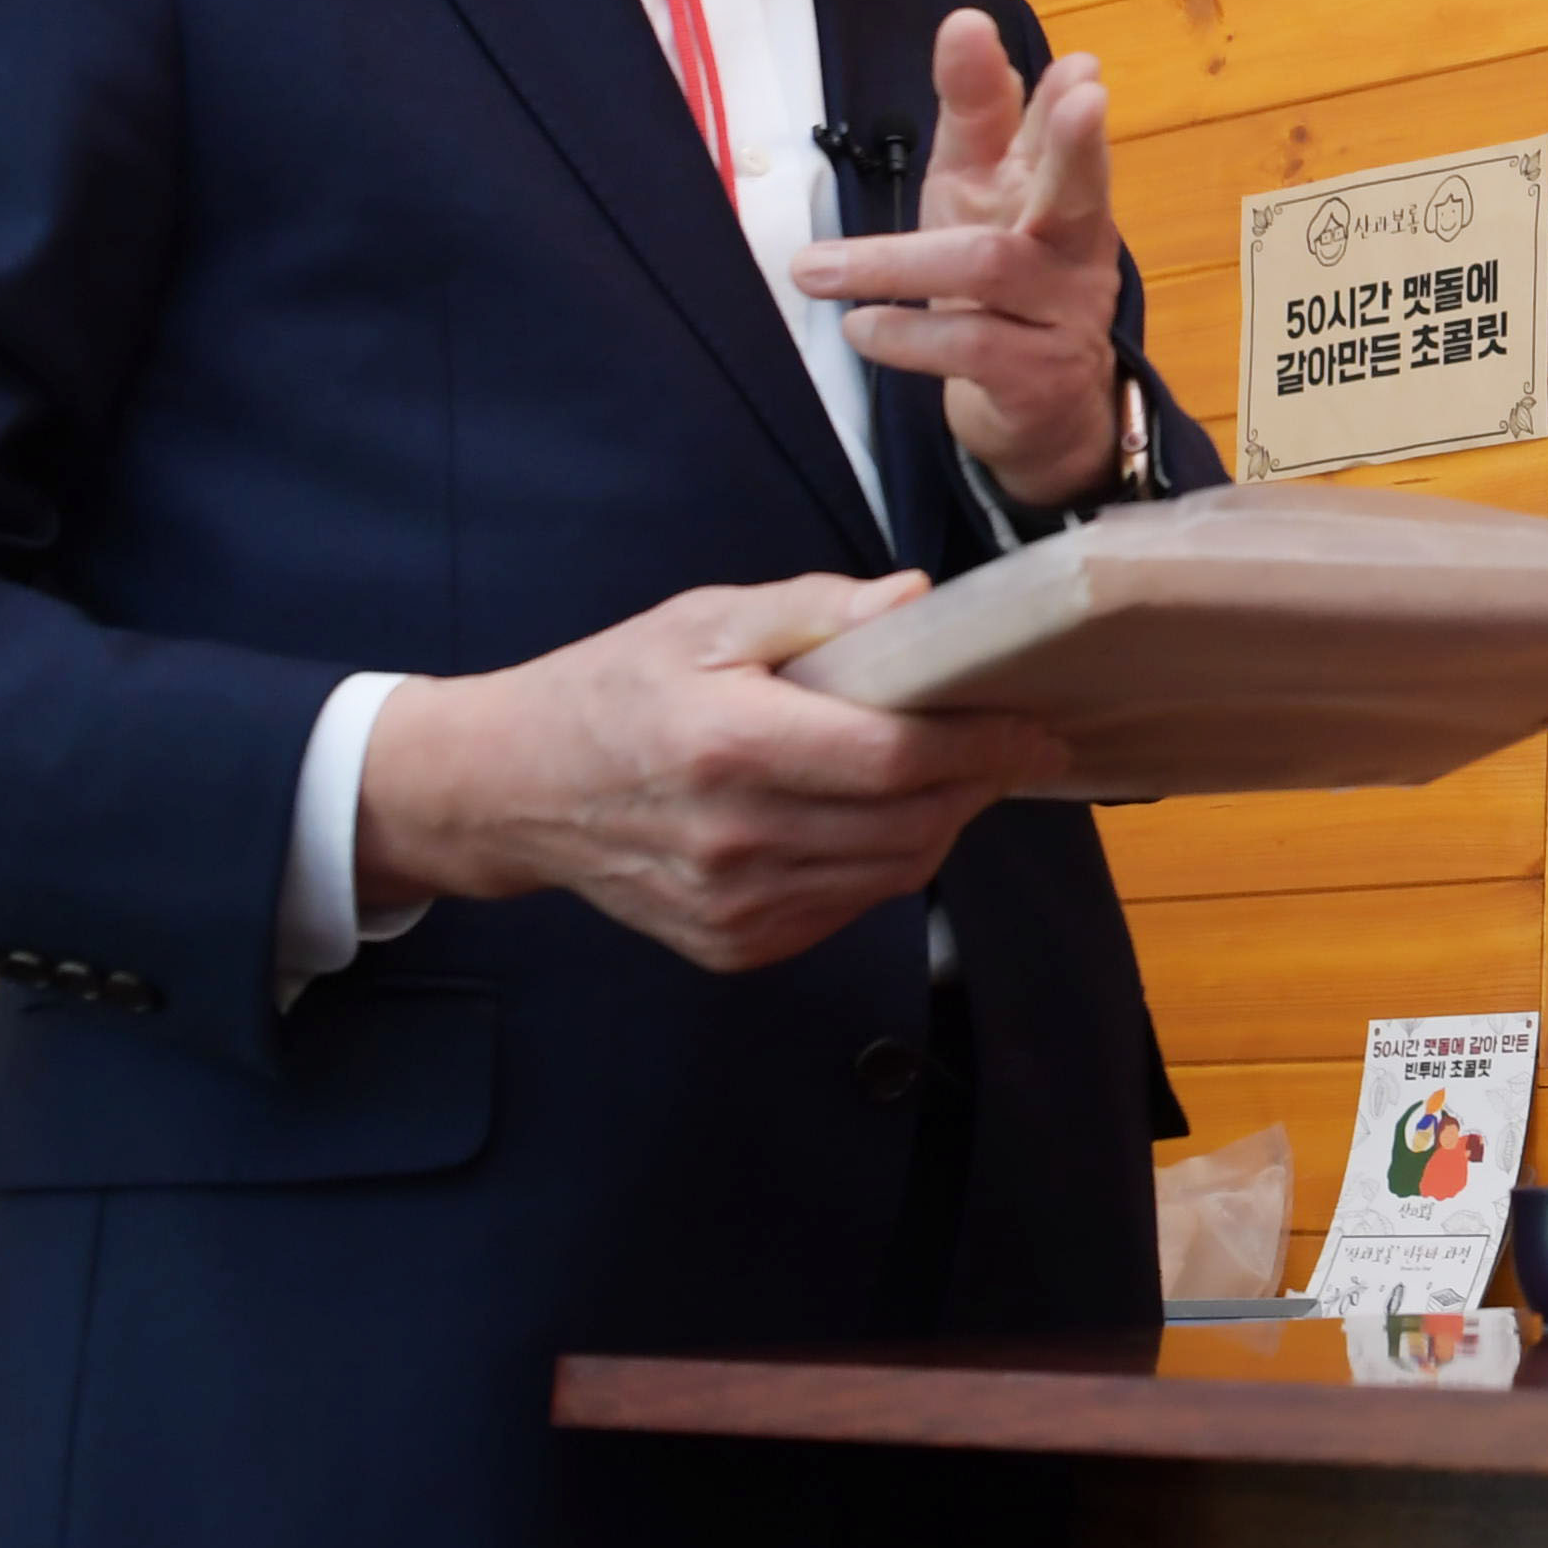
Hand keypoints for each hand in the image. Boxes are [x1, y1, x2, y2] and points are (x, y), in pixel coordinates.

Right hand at [357, 571, 1067, 971]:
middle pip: (908, 825)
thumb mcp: (704, 621)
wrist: (510, 790)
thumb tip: (915, 602)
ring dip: (941, 827)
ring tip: (956, 776)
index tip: (1037, 726)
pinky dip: (884, 866)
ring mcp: (731, 906)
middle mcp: (734, 840)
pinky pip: (845, 910)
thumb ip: (815, 611)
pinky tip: (882, 821)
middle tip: (1011, 745)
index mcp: (730, 746)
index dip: (982, 745)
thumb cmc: (612, 689)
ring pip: (889, 876)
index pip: (895, 759)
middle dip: (977, 785)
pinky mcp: (730, 945)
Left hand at [799, 7, 1125, 507]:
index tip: (1021, 40)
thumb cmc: (1001, 287)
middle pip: (1081, 188)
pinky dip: (905, 334)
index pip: (1052, 130)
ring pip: (991, 265)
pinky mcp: (1039, 375)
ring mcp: (1066, 311)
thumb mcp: (977, 196)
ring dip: (892, 262)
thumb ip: (977, 118)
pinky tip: (860, 328)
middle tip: (1086, 96)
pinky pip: (971, 344)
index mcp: (1056, 190)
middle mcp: (1076, 244)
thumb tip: (970, 23)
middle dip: (1078, 142)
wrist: (1041, 409)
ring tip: (811, 270)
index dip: (1048, 90)